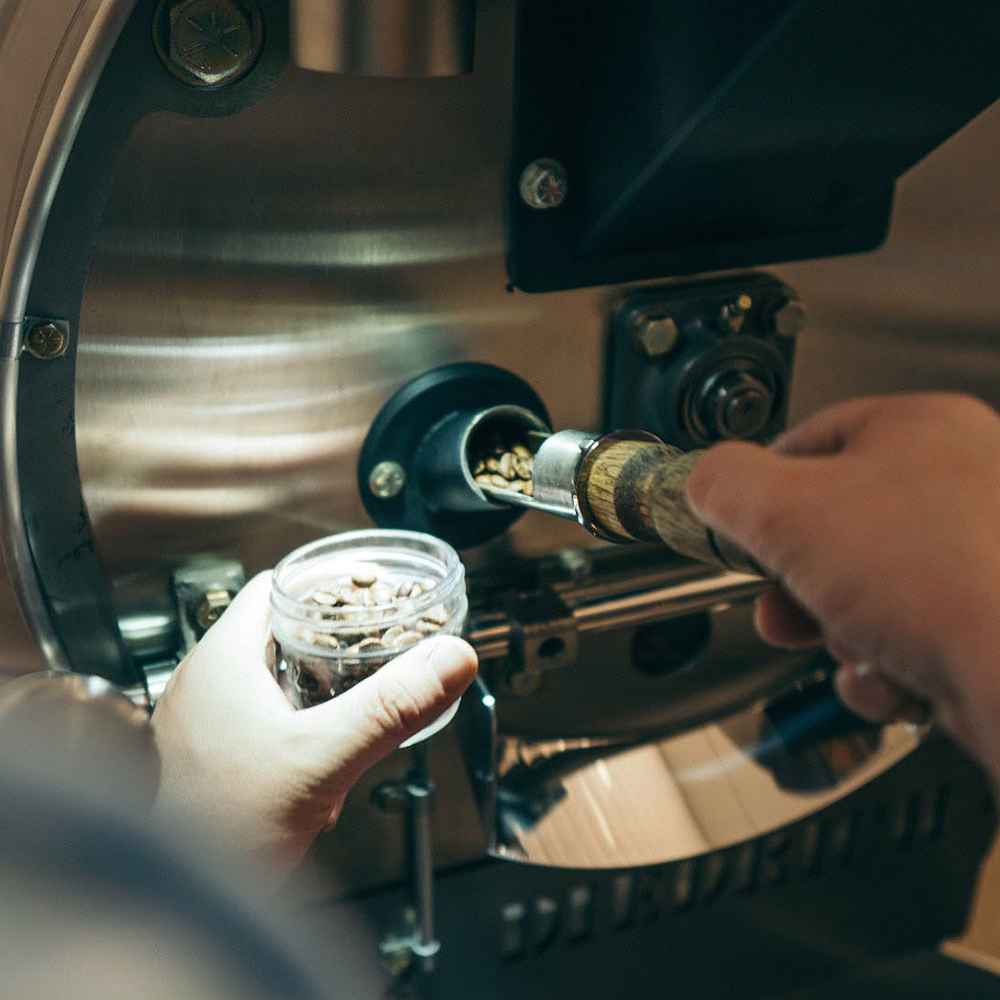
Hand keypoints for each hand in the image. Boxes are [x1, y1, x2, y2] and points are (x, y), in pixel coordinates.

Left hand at [150, 572, 476, 879]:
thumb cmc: (217, 828)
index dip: (329, 583)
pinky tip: (328, 755)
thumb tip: (451, 658)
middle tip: (383, 642)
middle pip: (282, 632)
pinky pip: (265, 721)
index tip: (372, 589)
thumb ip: (391, 707)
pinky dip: (302, 725)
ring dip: (321, 686)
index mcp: (223, 659)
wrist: (177, 905)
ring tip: (364, 695)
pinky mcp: (212, 759)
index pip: (277, 587)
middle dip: (337, 639)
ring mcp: (206, 722)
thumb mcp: (322, 758)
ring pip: (275, 679)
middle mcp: (207, 683)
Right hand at [686, 393, 999, 779]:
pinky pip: (913, 638)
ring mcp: (986, 554)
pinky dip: (888, 669)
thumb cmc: (932, 578)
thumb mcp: (784, 512)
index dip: (762, 491)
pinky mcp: (994, 619)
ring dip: (842, 634)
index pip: (810, 442)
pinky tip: (891, 679)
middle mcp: (967, 482)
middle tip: (781, 607)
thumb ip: (725, 484)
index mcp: (922, 429)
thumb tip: (706, 480)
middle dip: (798, 584)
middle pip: (838, 529)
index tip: (739, 529)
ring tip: (853, 647)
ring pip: (873, 592)